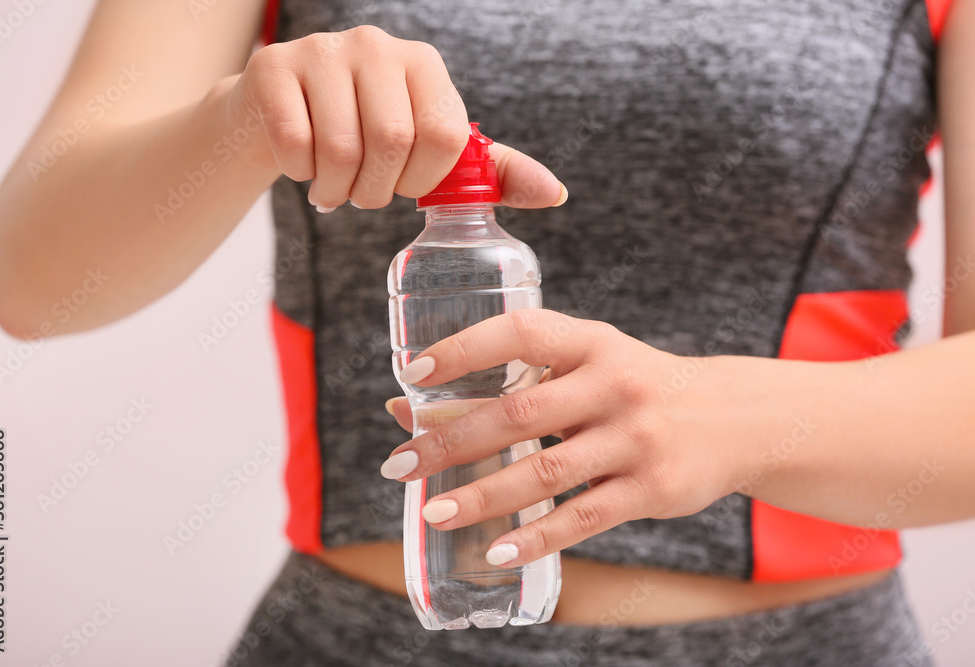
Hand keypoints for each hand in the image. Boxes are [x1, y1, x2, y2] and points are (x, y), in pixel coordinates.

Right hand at [223, 26, 564, 210]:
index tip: (403, 183)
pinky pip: (296, 144)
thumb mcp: (429, 150)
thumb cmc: (364, 134)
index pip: (444, 136)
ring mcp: (323, 51)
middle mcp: (377, 46)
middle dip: (376, 191)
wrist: (279, 114)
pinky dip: (299, 174)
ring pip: (342, 148)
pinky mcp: (275, 68)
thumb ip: (488, 171)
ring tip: (332, 186)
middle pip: (392, 142)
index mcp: (424, 63)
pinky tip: (301, 166)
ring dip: (336, 190)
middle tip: (362, 193)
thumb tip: (556, 194)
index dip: (422, 179)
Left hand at [381, 310, 739, 566]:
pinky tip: (496, 550)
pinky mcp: (650, 489)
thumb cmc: (634, 388)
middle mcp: (614, 385)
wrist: (732, 418)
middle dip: (452, 441)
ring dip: (482, 495)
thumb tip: (407, 407)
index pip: (520, 333)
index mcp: (592, 342)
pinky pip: (582, 519)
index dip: (464, 349)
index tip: (413, 373)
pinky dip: (535, 536)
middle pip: (520, 412)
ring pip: (545, 473)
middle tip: (400, 465)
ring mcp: (635, 439)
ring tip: (434, 513)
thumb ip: (513, 379)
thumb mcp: (587, 364)